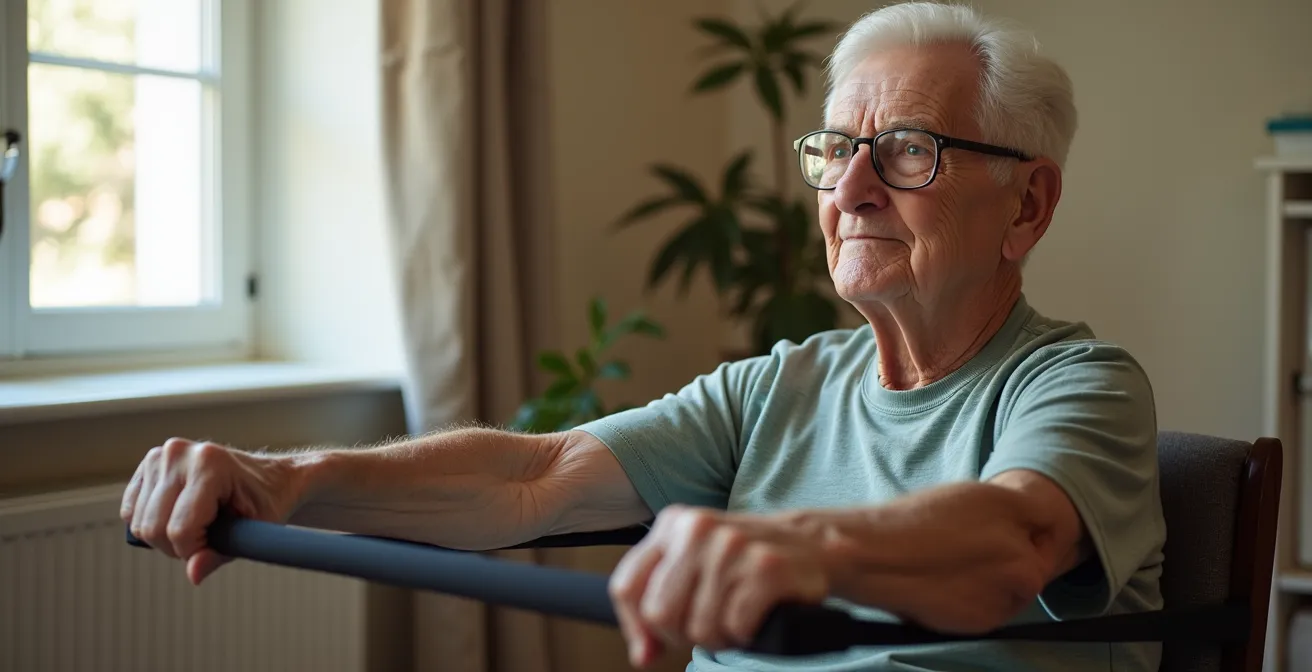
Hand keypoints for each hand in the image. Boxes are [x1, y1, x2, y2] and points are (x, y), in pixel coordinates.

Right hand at [120, 437, 305, 584]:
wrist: (270, 477)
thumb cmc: (266, 502)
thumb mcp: (255, 531)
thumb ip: (219, 554)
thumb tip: (193, 574)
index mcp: (210, 464)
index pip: (180, 529)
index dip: (194, 551)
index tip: (217, 545)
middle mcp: (179, 453)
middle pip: (153, 528)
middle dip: (177, 546)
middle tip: (206, 537)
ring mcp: (161, 455)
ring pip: (139, 523)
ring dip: (163, 536)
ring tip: (196, 523)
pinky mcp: (149, 463)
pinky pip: (131, 510)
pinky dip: (149, 522)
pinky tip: (176, 514)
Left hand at [608, 505, 829, 667]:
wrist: (811, 545)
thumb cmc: (745, 562)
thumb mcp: (693, 568)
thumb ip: (658, 603)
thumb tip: (642, 656)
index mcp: (673, 524)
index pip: (627, 587)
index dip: (636, 627)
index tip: (652, 646)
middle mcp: (698, 528)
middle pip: (659, 613)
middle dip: (683, 634)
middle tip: (710, 624)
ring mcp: (732, 545)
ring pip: (698, 627)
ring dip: (720, 636)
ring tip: (737, 617)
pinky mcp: (765, 567)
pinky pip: (735, 626)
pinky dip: (745, 634)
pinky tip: (756, 616)